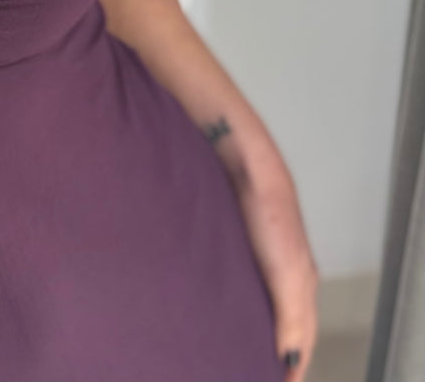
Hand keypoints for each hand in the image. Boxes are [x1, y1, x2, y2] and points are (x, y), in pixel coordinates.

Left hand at [233, 171, 319, 380]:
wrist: (244, 162)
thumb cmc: (269, 213)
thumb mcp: (287, 270)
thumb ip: (291, 315)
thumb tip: (290, 359)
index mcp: (303, 283)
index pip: (303, 336)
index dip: (294, 363)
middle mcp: (285, 271)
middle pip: (286, 321)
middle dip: (276, 349)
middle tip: (253, 370)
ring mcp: (262, 256)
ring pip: (263, 302)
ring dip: (254, 326)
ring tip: (233, 347)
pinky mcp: (240, 241)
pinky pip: (242, 281)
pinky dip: (237, 301)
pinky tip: (219, 305)